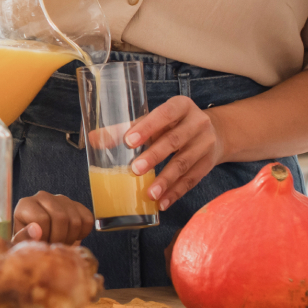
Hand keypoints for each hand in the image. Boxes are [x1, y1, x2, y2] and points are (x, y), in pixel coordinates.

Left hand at [12, 191, 93, 244]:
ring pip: (75, 220)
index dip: (44, 237)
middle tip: (54, 247)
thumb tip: (36, 230)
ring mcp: (61, 199)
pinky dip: (83, 233)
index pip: (42, 219)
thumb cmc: (29, 243)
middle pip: (61, 218)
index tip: (42, 245)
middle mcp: (43, 197)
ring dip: (71, 238)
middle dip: (59, 239)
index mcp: (26, 204)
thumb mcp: (21, 244)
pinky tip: (71, 237)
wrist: (41, 241)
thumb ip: (24, 238)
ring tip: (60, 244)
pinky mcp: (76, 205)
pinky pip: (88, 220)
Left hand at [123, 95, 221, 209]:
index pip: (165, 114)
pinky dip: (176, 192)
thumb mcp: (154, 120)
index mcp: (181, 105)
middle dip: (154, 156)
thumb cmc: (173, 124)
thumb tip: (94, 139)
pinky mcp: (208, 163)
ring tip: (149, 193)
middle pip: (174, 140)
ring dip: (166, 180)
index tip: (129, 142)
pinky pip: (192, 180)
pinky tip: (162, 202)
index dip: (147, 128)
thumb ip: (127, 128)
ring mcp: (206, 143)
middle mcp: (197, 122)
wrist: (214, 132)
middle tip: (135, 170)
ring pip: (184, 163)